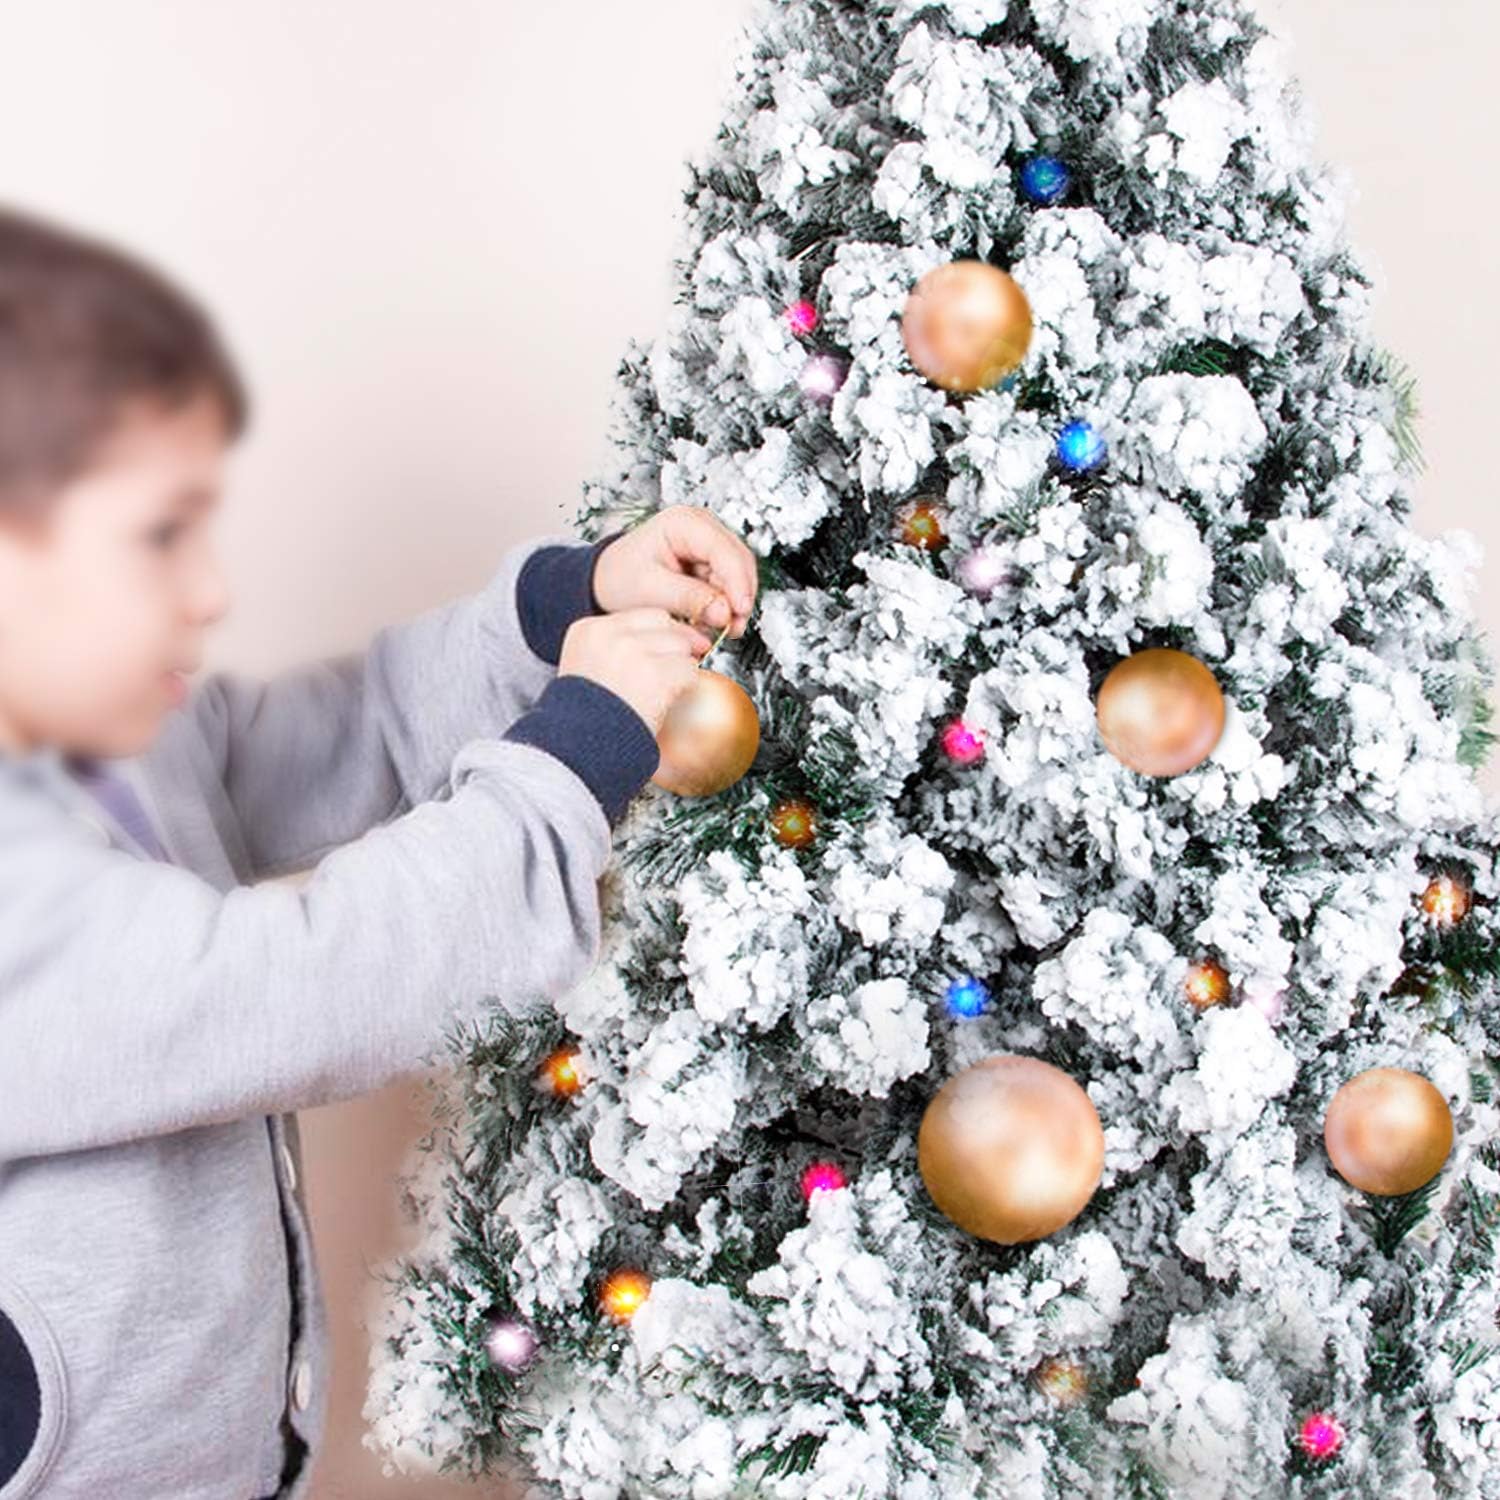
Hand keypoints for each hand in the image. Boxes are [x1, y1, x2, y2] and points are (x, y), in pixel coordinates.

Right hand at [557, 610, 712, 736]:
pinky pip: (689, 670)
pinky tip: (663, 703)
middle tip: (668, 672)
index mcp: (588, 630)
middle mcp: (609, 635)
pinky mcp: (655, 673)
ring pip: (681, 645)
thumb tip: (676, 635)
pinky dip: (684, 688)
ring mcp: (633, 651)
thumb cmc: (586, 719)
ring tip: (656, 695)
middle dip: (674, 646)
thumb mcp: (589, 670)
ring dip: (678, 670)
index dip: (658, 635)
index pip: (641, 615)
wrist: (579, 750)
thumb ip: (621, 647)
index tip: (659, 654)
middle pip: (664, 622)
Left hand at [591, 505, 758, 638]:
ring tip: (720, 628)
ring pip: (737, 575)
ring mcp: (707, 544)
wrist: (607, 580)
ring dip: (732, 604)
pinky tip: (711, 620)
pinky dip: (723, 605)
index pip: (724, 550)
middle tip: (732, 627)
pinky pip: (727, 584)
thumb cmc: (620, 576)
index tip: (739, 610)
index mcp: (683, 522)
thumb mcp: (651, 590)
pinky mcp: (708, 562)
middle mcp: (700, 528)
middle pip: (738, 561)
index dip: (737, 582)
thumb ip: (689, 599)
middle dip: (738, 596)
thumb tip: (723, 612)